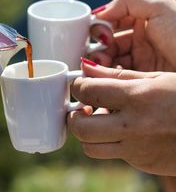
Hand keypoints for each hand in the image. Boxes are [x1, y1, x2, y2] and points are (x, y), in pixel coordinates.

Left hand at [68, 60, 175, 175]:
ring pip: (90, 148)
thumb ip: (118, 75)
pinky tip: (123, 131)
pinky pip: (114, 154)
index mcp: (138, 98)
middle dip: (73, 117)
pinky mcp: (143, 164)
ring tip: (97, 121)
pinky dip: (111, 143)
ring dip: (88, 134)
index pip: (87, 91)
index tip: (80, 84)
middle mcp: (134, 126)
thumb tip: (87, 67)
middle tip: (80, 109)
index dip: (77, 86)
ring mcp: (138, 149)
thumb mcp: (157, 78)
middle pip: (80, 127)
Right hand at [89, 0, 175, 71]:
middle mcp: (140, 41)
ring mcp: (140, 61)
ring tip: (102, 66)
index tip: (100, 34)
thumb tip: (99, 13)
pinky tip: (109, 76)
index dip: (101, 27)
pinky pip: (117, 77)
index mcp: (144, 21)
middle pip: (107, 44)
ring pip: (109, 61)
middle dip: (98, 48)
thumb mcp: (161, 7)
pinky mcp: (140, 79)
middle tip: (100, 55)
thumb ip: (127, 1)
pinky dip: (108, 76)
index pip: (112, 23)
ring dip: (100, 63)